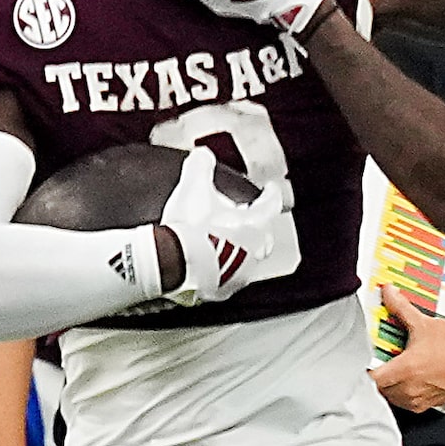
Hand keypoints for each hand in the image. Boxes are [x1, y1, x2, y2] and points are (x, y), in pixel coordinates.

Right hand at [156, 146, 298, 304]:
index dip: (271, 193)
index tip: (270, 189)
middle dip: (255, 225)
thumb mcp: (194, 187)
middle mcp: (254, 252)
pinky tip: (207, 263)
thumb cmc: (189, 229)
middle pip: (262, 235)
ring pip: (246, 258)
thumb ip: (201, 165)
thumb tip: (203, 155)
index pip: (272, 204)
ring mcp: (239, 274)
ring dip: (238, 248)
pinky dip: (220, 269)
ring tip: (221, 241)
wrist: (172, 264)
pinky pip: (227, 277)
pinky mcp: (222, 290)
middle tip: (243, 216)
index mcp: (255, 225)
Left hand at [370, 285, 444, 411]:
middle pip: (378, 389)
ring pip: (390, 397)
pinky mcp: (426, 406)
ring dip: (388, 385)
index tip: (363, 361)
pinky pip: (404, 403)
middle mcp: (409, 389)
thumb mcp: (425, 324)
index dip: (363, 370)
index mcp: (405, 370)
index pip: (370, 379)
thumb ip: (401, 308)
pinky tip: (407, 379)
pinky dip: (401, 393)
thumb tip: (389, 293)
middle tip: (379, 362)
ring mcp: (418, 400)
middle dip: (377, 376)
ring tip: (393, 370)